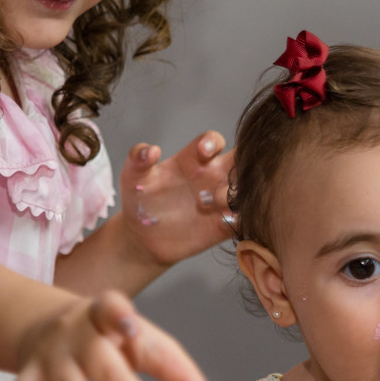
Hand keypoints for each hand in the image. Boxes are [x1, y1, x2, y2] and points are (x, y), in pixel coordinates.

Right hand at [8, 290, 204, 380]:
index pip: (111, 307)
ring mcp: (51, 356)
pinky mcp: (28, 376)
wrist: (46, 322)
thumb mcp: (148, 344)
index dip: (119, 314)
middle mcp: (77, 333)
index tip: (132, 328)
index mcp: (109, 315)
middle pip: (104, 368)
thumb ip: (180, 375)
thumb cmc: (113, 339)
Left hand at [120, 131, 234, 265]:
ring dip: (236, 192)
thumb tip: (150, 150)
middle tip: (224, 176)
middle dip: (241, 162)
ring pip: (247, 187)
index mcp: (193, 160)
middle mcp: (213, 177)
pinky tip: (223, 220)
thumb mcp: (132, 178)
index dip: (212, 142)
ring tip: (211, 204)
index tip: (203, 151)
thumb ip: (138, 159)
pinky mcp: (225, 224)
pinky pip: (244, 217)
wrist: (143, 239)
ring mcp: (221, 200)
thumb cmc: (139, 202)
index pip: (213, 141)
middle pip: (241, 159)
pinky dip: (242, 217)